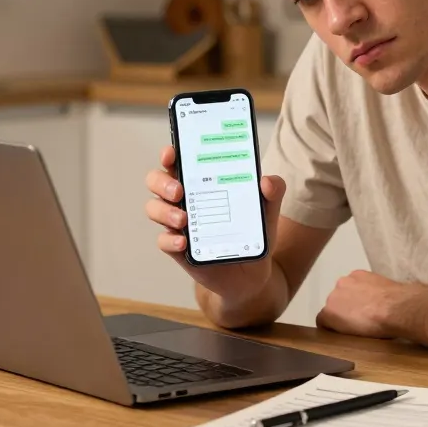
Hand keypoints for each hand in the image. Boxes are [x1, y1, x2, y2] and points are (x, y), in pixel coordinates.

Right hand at [144, 144, 285, 301]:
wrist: (251, 273)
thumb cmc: (252, 232)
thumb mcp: (267, 210)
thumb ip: (273, 191)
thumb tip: (267, 181)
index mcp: (201, 182)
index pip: (176, 161)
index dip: (169, 154)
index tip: (172, 153)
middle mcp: (184, 199)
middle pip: (156, 182)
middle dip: (162, 182)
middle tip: (179, 191)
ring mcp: (178, 223)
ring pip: (154, 209)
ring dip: (164, 211)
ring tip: (184, 219)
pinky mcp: (178, 247)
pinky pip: (163, 240)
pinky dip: (170, 239)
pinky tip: (183, 241)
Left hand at [316, 270, 427, 345]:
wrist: (396, 308)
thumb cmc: (399, 301)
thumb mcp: (388, 291)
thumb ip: (378, 293)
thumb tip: (385, 301)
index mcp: (357, 275)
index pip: (348, 291)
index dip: (353, 305)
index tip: (362, 312)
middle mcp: (342, 282)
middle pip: (338, 300)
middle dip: (346, 310)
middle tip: (359, 322)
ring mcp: (334, 297)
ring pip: (331, 311)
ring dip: (339, 319)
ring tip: (354, 330)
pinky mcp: (329, 313)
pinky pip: (323, 323)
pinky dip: (331, 330)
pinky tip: (341, 335)